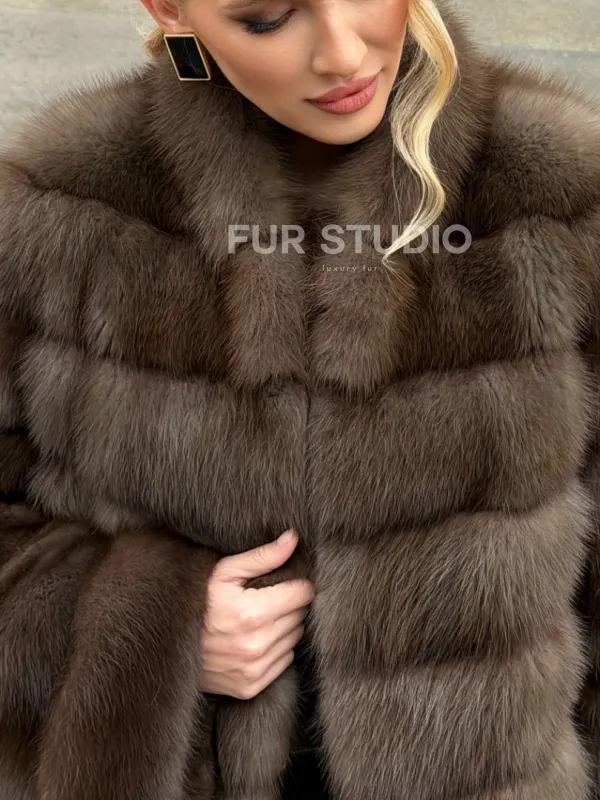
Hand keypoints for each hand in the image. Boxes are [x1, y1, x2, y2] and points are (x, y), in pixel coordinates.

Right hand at [199, 529, 314, 698]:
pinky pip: (284, 661)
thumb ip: (262, 556)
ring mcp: (253, 669)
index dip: (297, 583)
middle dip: (289, 603)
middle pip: (299, 615)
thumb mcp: (224, 571)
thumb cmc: (195, 600)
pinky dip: (276, 649)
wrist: (164, 641)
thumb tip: (293, 539)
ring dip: (284, 626)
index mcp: (253, 613)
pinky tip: (256, 638)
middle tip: (267, 597)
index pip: (303, 593)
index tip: (285, 580)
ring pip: (294, 638)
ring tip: (260, 617)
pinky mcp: (250, 686)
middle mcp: (256, 644)